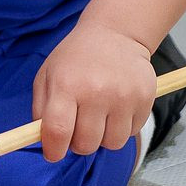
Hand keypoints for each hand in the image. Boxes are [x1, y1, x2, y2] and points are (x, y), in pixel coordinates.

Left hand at [32, 22, 156, 161]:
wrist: (115, 33)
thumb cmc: (76, 58)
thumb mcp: (48, 75)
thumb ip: (41, 111)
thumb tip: (45, 144)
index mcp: (66, 84)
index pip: (58, 132)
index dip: (53, 151)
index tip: (53, 152)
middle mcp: (96, 91)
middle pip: (85, 145)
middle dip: (79, 141)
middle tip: (80, 123)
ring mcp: (123, 95)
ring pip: (111, 144)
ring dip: (103, 136)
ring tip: (100, 113)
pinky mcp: (144, 98)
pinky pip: (131, 133)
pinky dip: (122, 126)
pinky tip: (117, 105)